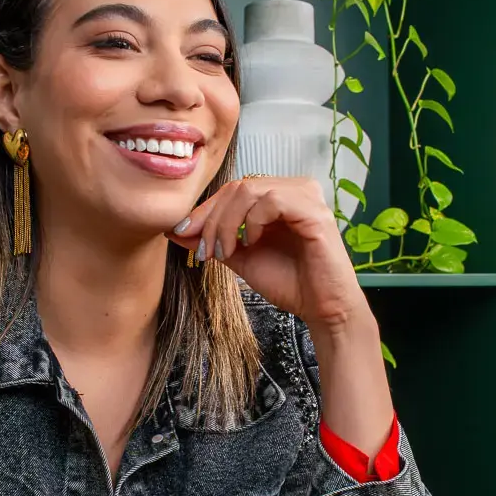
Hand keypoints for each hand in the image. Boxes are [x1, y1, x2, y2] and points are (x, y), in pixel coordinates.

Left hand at [167, 176, 368, 333]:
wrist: (320, 309)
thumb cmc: (289, 282)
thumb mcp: (240, 258)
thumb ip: (213, 241)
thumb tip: (175, 230)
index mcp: (278, 196)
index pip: (233, 190)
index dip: (204, 210)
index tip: (182, 233)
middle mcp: (294, 189)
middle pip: (238, 187)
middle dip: (212, 218)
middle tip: (205, 250)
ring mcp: (307, 197)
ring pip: (250, 190)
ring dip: (227, 222)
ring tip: (226, 252)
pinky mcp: (315, 211)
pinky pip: (272, 200)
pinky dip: (253, 221)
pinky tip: (251, 242)